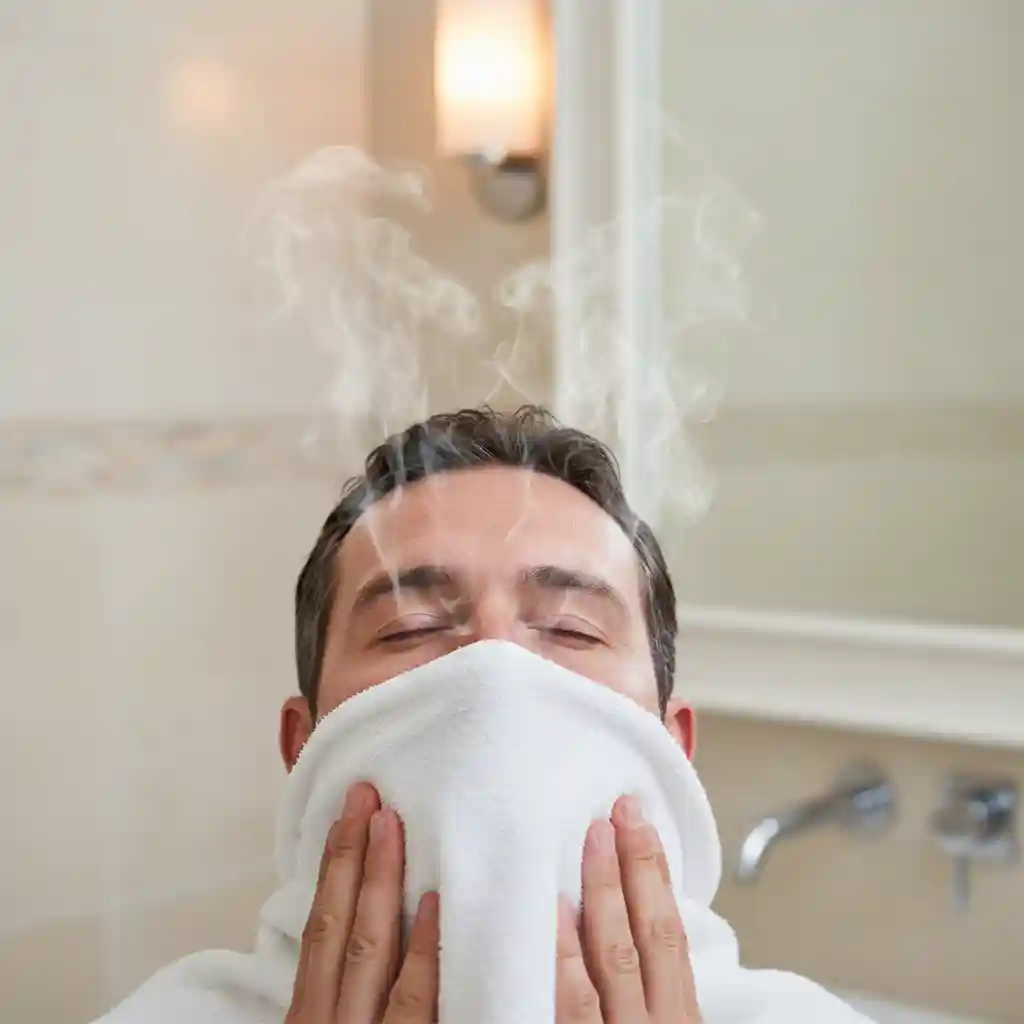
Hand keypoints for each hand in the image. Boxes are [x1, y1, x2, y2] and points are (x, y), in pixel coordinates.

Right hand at [285, 783, 439, 1023]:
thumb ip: (344, 993)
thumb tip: (359, 922)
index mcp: (310, 1015)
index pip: (319, 931)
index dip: (331, 871)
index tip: (343, 820)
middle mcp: (329, 1020)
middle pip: (337, 925)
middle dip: (349, 854)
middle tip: (364, 794)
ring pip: (368, 947)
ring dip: (379, 878)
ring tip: (389, 821)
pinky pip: (415, 999)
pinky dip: (423, 948)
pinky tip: (434, 900)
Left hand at [556, 795, 702, 1023]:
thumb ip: (647, 983)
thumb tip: (632, 911)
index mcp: (680, 1014)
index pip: (672, 931)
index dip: (658, 873)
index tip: (644, 826)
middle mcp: (659, 1020)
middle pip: (652, 930)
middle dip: (638, 863)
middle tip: (623, 808)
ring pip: (616, 952)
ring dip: (605, 887)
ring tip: (594, 834)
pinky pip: (575, 1000)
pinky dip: (565, 950)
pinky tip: (554, 907)